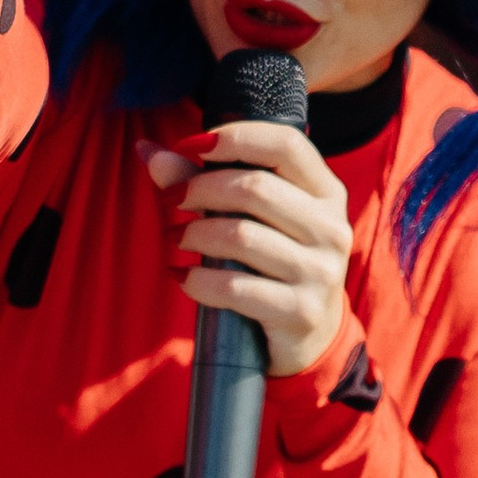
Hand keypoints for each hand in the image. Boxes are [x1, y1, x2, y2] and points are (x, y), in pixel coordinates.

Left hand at [143, 118, 351, 377]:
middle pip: (254, 188)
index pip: (284, 144)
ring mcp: (319, 271)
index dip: (234, 137)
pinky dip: (198, 280)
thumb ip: (206, 183)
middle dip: (200, 189)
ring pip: (241, 236)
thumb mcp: (255, 221)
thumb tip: (147, 150)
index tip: (190, 145)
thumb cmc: (274, 268)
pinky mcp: (299, 311)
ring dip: (195, 234)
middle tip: (172, 200)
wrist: (310, 340)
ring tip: (176, 238)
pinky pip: (234, 287)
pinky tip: (182, 276)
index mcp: (326, 193)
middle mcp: (330, 227)